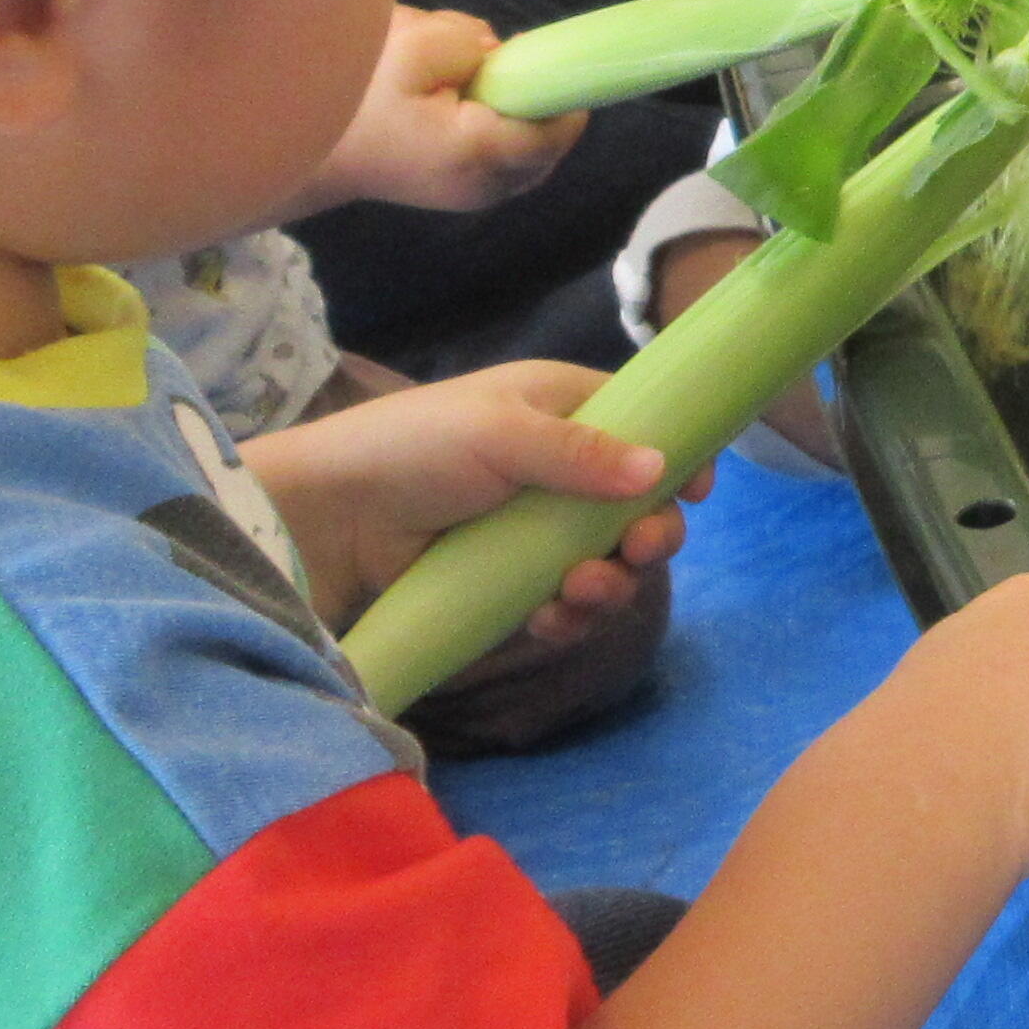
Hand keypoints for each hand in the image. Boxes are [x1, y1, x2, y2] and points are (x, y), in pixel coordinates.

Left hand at [241, 362, 706, 633]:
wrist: (329, 519)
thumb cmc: (412, 448)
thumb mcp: (498, 433)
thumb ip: (580, 452)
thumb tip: (662, 468)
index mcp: (560, 409)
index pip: (645, 425)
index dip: (679, 455)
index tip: (699, 490)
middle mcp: (559, 467)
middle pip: (640, 506)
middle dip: (649, 535)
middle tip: (637, 551)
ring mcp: (535, 528)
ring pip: (609, 562)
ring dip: (610, 583)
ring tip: (579, 590)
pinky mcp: (511, 580)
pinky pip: (565, 603)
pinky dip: (569, 616)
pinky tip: (550, 619)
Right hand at [311, 7, 584, 214]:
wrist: (309, 158)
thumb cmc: (356, 102)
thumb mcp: (410, 48)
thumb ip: (466, 40)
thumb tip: (496, 51)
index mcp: (480, 151)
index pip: (559, 127)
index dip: (561, 86)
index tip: (537, 55)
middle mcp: (490, 186)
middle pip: (550, 137)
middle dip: (532, 97)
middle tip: (492, 66)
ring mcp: (480, 197)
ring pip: (530, 146)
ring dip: (513, 112)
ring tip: (462, 90)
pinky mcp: (468, 195)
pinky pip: (507, 156)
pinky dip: (495, 127)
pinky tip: (455, 108)